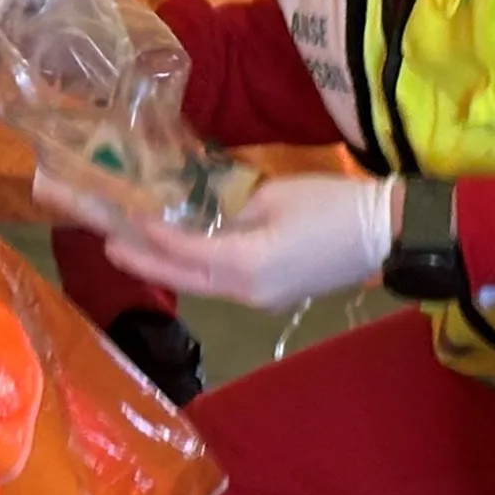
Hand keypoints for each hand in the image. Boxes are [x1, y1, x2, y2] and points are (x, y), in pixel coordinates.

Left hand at [76, 173, 396, 311]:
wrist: (386, 233)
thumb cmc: (334, 205)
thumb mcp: (275, 195)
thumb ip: (230, 207)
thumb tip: (200, 210)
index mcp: (248, 264)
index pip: (186, 251)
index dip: (152, 236)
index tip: (121, 219)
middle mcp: (248, 292)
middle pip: (187, 278)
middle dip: (146, 262)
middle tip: (108, 246)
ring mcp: (261, 299)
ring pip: (204, 284)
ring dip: (168, 267)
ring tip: (133, 248)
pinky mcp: (272, 295)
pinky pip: (225, 284)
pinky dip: (198, 269)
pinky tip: (180, 254)